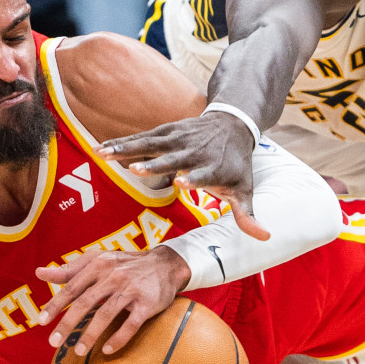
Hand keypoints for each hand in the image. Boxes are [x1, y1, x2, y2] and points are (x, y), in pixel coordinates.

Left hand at [36, 247, 191, 355]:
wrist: (165, 264)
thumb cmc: (125, 264)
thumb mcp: (98, 260)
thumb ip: (69, 269)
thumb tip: (39, 273)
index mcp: (99, 264)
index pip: (72, 287)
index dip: (55, 305)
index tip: (40, 322)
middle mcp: (114, 275)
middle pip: (85, 302)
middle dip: (67, 324)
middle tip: (53, 342)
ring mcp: (131, 289)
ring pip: (106, 315)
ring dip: (90, 335)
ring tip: (79, 351)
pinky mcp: (148, 303)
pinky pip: (131, 324)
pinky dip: (118, 339)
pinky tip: (107, 350)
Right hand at [96, 112, 270, 240]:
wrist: (233, 125)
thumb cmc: (236, 165)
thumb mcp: (245, 189)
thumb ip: (247, 214)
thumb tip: (265, 238)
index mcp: (214, 168)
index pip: (204, 175)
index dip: (195, 179)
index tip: (183, 184)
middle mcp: (195, 152)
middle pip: (174, 158)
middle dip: (156, 164)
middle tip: (136, 170)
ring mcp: (180, 138)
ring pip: (151, 144)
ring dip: (127, 149)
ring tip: (103, 155)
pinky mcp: (167, 131)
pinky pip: (142, 138)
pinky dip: (122, 143)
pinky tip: (100, 149)